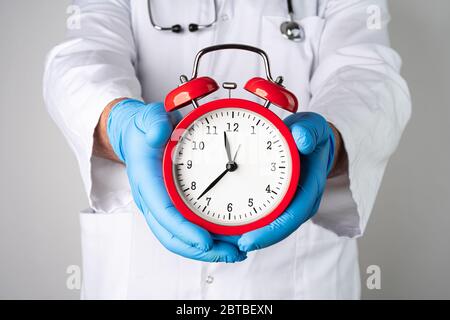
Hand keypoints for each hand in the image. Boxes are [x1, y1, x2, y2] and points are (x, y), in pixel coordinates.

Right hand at [107, 99, 245, 262]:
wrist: (136, 136)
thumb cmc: (144, 130)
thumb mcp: (149, 119)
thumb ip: (154, 123)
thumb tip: (159, 134)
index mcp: (146, 181)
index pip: (164, 213)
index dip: (184, 230)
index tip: (206, 241)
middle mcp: (151, 200)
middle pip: (172, 236)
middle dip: (201, 251)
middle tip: (231, 253)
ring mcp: (160, 207)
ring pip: (179, 239)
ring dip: (206, 250)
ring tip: (235, 252)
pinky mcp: (169, 208)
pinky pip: (185, 230)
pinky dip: (205, 240)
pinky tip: (226, 240)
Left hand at [237, 112, 335, 251]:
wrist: (310, 140)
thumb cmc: (309, 135)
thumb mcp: (312, 127)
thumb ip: (308, 131)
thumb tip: (302, 140)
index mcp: (310, 187)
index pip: (292, 216)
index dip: (271, 231)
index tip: (249, 239)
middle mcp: (300, 201)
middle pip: (278, 228)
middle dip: (255, 239)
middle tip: (228, 245)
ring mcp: (289, 203)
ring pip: (270, 225)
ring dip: (249, 233)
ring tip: (223, 240)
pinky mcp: (277, 201)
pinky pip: (263, 215)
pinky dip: (247, 221)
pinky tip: (226, 224)